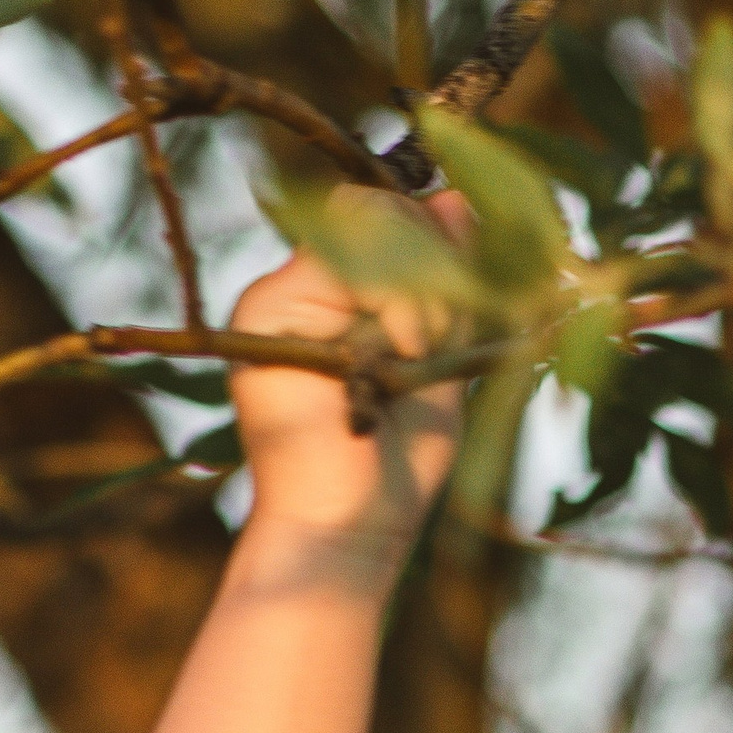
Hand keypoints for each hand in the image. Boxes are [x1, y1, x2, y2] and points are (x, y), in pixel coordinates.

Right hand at [227, 192, 468, 573]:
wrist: (345, 535)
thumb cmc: (394, 471)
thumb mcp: (441, 361)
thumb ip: (449, 286)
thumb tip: (457, 198)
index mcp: (345, 298)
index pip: (396, 220)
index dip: (443, 244)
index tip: (469, 309)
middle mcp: (305, 289)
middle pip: (385, 209)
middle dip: (436, 270)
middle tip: (439, 345)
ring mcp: (278, 298)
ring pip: (368, 218)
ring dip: (420, 288)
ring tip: (419, 357)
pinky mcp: (263, 312)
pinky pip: (345, 255)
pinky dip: (397, 300)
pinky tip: (404, 356)